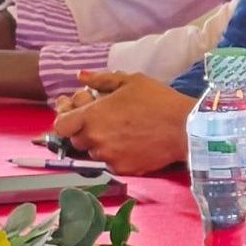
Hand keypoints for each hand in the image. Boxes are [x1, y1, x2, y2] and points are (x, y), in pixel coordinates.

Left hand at [50, 71, 192, 174]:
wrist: (185, 128)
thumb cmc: (158, 100)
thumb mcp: (130, 81)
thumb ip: (101, 79)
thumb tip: (80, 75)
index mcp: (93, 116)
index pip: (61, 125)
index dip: (66, 118)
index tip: (77, 114)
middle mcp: (95, 139)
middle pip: (75, 139)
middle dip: (85, 129)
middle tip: (104, 119)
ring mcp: (108, 157)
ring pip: (93, 152)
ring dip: (100, 143)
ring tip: (121, 131)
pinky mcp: (122, 169)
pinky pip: (109, 163)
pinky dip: (115, 154)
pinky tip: (131, 143)